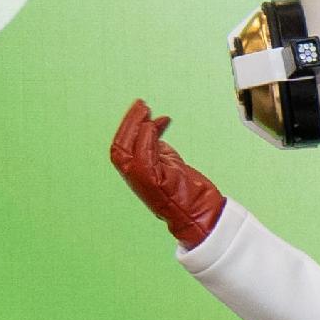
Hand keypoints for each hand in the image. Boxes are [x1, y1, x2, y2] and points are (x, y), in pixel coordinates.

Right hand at [109, 100, 225, 248]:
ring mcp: (143, 182)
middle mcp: (135, 178)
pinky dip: (147, 139)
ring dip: (136, 127)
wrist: (200, 215)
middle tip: (141, 105)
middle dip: (129, 123)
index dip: (128, 126)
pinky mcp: (154, 183)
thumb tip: (153, 128)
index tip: (141, 109)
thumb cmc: (188, 192)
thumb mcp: (170, 163)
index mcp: (137, 172)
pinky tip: (156, 125)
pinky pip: (144, 157)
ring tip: (147, 110)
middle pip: (119, 147)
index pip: (122, 147)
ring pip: (127, 150)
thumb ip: (158, 148)